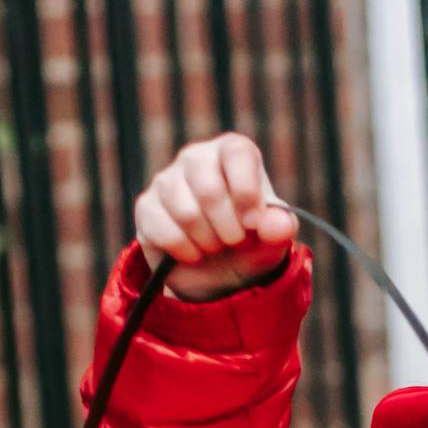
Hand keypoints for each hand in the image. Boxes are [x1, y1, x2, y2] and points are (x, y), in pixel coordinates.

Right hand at [135, 133, 296, 299]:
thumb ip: (281, 228)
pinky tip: (193, 253)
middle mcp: (196, 158)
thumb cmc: (252, 245)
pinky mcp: (147, 207)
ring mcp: (167, 180)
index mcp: (232, 153)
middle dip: (228, 228)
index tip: (253, 224)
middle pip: (208, 188)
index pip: (237, 152)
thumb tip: (278, 224)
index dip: (246, 191)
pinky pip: (163, 231)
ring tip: (215, 247)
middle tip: (235, 242)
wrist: (221, 275)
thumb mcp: (274, 239)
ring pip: (185, 212)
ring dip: (207, 242)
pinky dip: (185, 251)